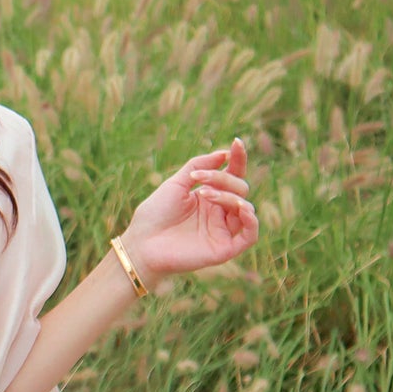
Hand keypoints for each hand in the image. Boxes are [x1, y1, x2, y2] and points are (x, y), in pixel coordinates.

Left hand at [120, 137, 258, 288]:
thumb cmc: (155, 214)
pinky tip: (240, 207)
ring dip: (229, 196)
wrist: (141, 243)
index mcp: (209, 196)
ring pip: (245, 208)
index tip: (237, 142)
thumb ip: (198, 166)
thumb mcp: (176, 183)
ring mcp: (223, 231)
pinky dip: (251, 220)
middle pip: (240, 188)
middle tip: (199, 180)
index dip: (238, 159)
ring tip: (205, 193)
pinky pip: (251, 235)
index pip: (232, 175)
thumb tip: (223, 153)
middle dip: (223, 179)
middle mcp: (219, 213)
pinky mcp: (225, 249)